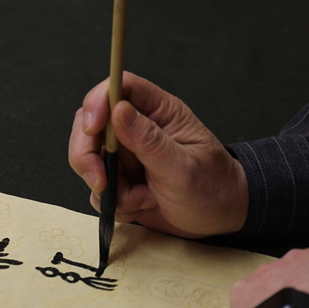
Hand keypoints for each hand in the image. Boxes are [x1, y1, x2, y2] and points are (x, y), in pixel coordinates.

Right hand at [68, 71, 247, 237]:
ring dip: (107, 186)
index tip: (92, 128)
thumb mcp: (183, 167)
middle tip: (101, 181)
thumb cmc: (214, 188)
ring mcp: (127, 156)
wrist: (221, 219)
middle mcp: (138, 129)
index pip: (119, 88)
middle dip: (87, 154)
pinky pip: (99, 188)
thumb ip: (149, 141)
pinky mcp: (121, 180)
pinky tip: (141, 205)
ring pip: (89, 159)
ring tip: (141, 198)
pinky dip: (115, 203)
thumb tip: (118, 110)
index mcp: (159, 112)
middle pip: (91, 125)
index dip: (98, 102)